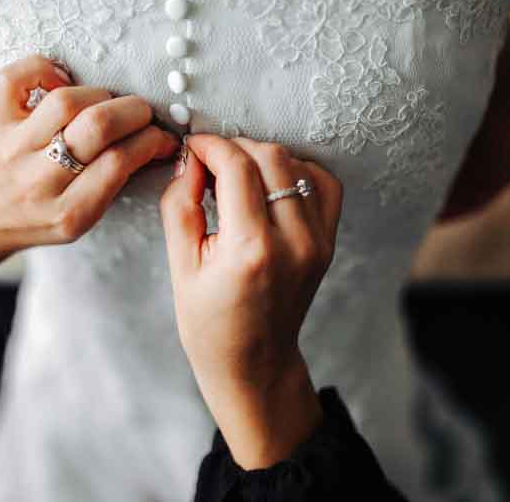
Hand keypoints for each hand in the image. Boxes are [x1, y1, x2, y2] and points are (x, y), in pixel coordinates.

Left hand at [0, 54, 178, 298]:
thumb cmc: (42, 217)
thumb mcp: (84, 219)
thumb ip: (117, 182)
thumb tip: (161, 142)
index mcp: (68, 213)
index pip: (119, 164)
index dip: (151, 142)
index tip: (163, 137)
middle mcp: (39, 180)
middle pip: (96, 127)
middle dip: (134, 112)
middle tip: (143, 114)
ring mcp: (14, 147)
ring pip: (64, 101)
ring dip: (99, 94)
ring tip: (107, 103)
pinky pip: (14, 79)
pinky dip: (41, 67)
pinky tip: (60, 79)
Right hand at [160, 134, 342, 468]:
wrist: (254, 362)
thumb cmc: (210, 323)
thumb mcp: (180, 266)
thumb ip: (180, 204)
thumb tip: (191, 159)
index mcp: (251, 250)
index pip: (236, 166)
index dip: (210, 146)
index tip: (193, 147)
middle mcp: (294, 242)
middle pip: (270, 157)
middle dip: (234, 148)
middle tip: (210, 163)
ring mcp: (318, 242)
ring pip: (296, 164)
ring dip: (262, 157)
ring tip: (236, 177)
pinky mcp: (328, 242)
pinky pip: (323, 183)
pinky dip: (296, 171)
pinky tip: (270, 184)